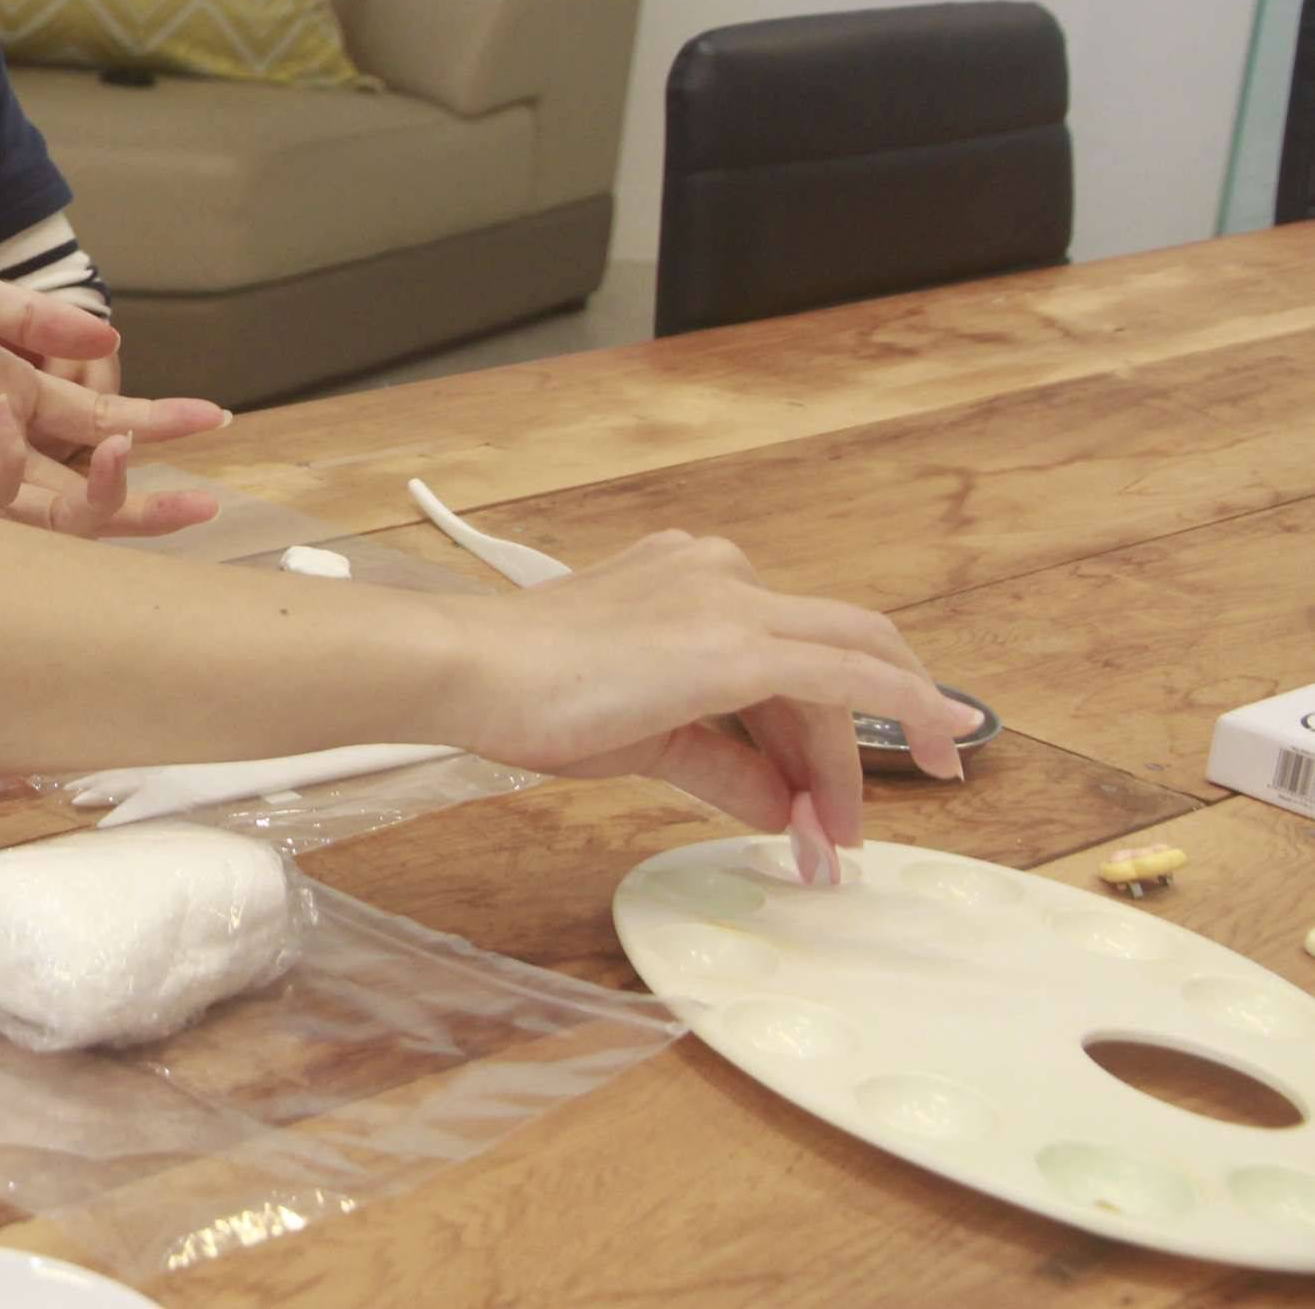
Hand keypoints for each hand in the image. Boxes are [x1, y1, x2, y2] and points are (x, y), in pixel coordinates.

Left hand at [0, 255, 229, 536]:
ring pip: (52, 518)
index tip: (215, 422)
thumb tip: (109, 339)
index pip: (94, 419)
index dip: (156, 422)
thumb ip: (29, 316)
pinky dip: (8, 459)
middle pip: (87, 489)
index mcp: (6, 388)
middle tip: (208, 506)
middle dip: (149, 499)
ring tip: (133, 453)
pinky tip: (6, 411)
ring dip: (103, 497)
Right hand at [441, 530, 979, 858]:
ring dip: (854, 760)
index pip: (783, 656)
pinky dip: (903, 708)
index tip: (822, 801)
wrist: (472, 671)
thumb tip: (783, 809)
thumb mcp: (642, 736)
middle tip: (845, 834)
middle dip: (849, 753)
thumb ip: (721, 765)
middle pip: (828, 660)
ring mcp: (733, 601)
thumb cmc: (526, 693)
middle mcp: (721, 575)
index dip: (816, 734)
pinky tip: (942, 740)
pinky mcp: (738, 643)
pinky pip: (848, 676)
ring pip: (843, 669)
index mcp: (690, 580)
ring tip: (842, 840)